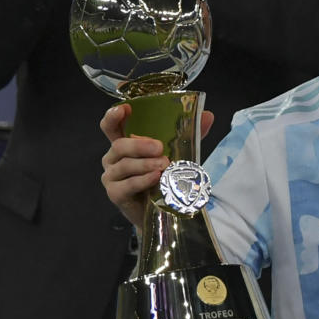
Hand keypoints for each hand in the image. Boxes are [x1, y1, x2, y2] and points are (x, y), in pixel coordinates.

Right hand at [100, 104, 212, 226]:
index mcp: (125, 144)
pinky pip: (127, 184)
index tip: (125, 108)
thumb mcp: (178, 153)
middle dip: (139, 144)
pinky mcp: (115, 194)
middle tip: (160, 148)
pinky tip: (156, 178)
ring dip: (145, 164)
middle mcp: (113, 158)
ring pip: (124, 165)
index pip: (111, 126)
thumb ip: (190, 135)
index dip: (113, 115)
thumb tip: (208, 115)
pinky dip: (143, 180)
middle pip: (119, 145)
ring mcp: (111, 176)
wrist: (163, 209)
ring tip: (164, 165)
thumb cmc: (165, 177)